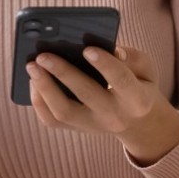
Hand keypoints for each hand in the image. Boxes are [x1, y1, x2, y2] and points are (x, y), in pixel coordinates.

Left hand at [26, 45, 178, 165]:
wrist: (138, 124)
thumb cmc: (139, 85)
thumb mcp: (147, 70)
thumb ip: (133, 57)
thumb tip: (111, 49)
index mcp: (137, 99)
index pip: (121, 81)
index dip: (105, 64)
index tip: (87, 48)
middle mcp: (114, 116)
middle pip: (86, 95)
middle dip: (63, 73)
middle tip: (43, 55)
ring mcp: (92, 126)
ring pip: (63, 112)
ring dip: (44, 87)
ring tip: (31, 66)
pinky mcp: (76, 129)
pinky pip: (52, 120)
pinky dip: (38, 101)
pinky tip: (32, 80)